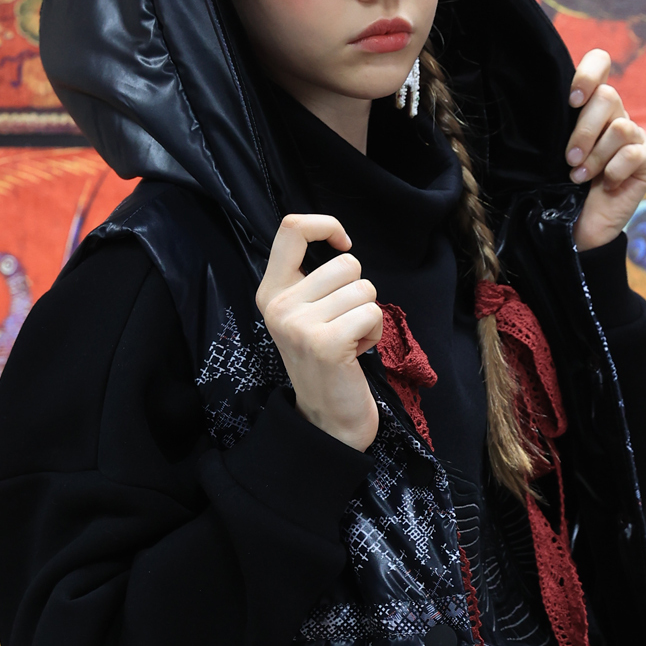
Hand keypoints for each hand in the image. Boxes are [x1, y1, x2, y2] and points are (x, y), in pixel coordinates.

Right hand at [257, 214, 382, 452]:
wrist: (328, 420)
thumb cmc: (326, 361)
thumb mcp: (306, 315)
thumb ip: (313, 280)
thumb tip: (339, 244)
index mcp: (270, 293)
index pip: (291, 229)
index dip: (326, 225)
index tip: (343, 244)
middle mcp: (279, 306)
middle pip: (345, 263)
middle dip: (359, 291)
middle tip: (343, 324)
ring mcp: (299, 325)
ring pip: (364, 288)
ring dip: (368, 314)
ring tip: (350, 340)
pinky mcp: (325, 344)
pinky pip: (372, 314)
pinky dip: (374, 333)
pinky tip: (357, 352)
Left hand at [565, 48, 645, 251]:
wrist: (577, 228)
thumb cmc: (560, 187)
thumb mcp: (552, 152)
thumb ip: (554, 126)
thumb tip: (540, 106)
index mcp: (591, 107)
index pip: (600, 63)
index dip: (588, 73)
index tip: (570, 100)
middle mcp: (616, 116)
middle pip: (607, 96)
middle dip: (583, 131)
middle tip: (569, 159)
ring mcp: (635, 137)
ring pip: (620, 126)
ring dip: (595, 156)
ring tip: (580, 177)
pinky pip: (634, 153)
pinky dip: (615, 171)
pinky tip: (607, 185)